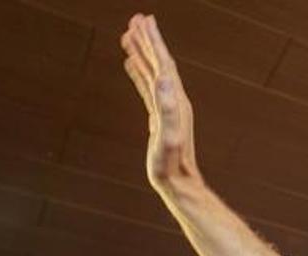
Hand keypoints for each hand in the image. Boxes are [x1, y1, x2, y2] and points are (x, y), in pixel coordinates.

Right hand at [120, 14, 202, 196]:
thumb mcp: (167, 136)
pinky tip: (131, 64)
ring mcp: (167, 108)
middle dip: (148, 41)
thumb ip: (167, 108)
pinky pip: (147, 88)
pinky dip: (139, 73)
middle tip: (135, 19)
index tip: (143, 20)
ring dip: (142, 53)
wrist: (178, 184)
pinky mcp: (159, 117)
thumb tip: (164, 77)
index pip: (163, 63)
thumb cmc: (170, 164)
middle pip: (159, 63)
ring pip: (153, 73)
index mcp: (175, 100)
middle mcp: (173, 101)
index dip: (153, 41)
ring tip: (129, 35)